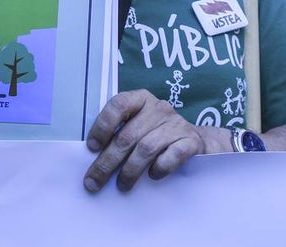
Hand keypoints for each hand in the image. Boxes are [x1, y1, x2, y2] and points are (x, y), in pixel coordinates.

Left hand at [83, 89, 206, 192]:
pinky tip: (152, 176)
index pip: (119, 104)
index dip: (102, 126)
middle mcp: (158, 108)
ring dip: (130, 170)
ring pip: (147, 148)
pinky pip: (172, 155)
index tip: (92, 148)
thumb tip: (92, 160)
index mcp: (140, 99)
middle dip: (107, 162)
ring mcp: (176, 124)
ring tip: (122, 185)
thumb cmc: (155, 135)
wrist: (194, 141)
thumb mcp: (137, 127)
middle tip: (94, 181)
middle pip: (128, 135)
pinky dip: (160, 168)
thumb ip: (118, 135)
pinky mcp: (191, 141)